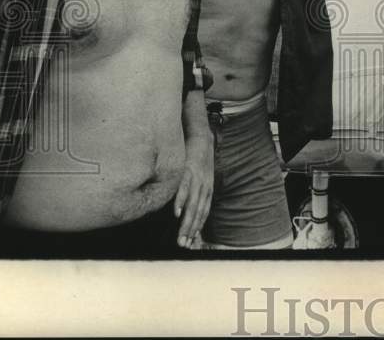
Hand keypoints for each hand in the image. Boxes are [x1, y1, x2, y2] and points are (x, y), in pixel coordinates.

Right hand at [175, 131, 213, 248]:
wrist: (201, 137)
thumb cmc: (197, 159)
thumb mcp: (200, 176)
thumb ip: (195, 190)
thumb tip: (186, 206)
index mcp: (207, 189)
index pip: (203, 212)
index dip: (197, 227)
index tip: (190, 242)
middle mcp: (204, 186)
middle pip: (198, 212)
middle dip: (190, 230)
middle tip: (183, 245)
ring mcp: (197, 179)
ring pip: (192, 205)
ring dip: (186, 222)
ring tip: (180, 236)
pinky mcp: (188, 171)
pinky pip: (184, 189)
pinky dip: (181, 202)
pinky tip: (176, 213)